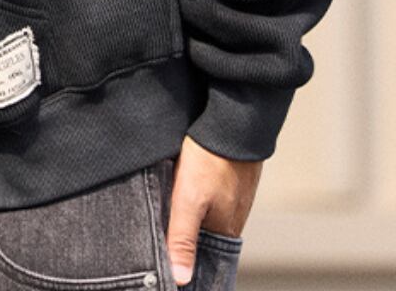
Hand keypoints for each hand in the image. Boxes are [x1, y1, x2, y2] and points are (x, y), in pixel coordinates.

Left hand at [163, 135, 260, 286]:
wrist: (233, 120)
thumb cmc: (211, 160)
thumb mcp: (189, 201)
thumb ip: (183, 238)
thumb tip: (181, 279)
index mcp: (227, 230)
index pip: (205, 257)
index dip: (187, 260)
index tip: (169, 265)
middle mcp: (233, 216)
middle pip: (204, 235)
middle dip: (185, 238)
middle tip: (162, 237)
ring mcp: (233, 195)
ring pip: (205, 213)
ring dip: (189, 215)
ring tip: (167, 213)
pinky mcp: (229, 176)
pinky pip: (209, 194)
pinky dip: (195, 195)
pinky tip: (182, 187)